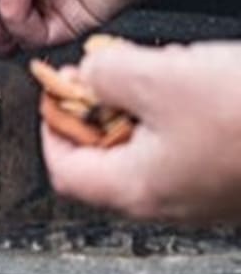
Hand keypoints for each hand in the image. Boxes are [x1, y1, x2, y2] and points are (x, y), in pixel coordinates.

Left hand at [43, 40, 240, 223]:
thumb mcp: (159, 77)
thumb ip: (105, 75)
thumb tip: (87, 74)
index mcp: (137, 189)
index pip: (64, 172)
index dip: (50, 129)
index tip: (54, 94)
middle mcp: (170, 203)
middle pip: (105, 162)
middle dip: (99, 112)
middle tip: (104, 74)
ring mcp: (207, 195)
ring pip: (150, 151)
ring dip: (142, 108)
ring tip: (157, 70)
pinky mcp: (236, 179)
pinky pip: (190, 147)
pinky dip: (181, 114)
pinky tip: (198, 82)